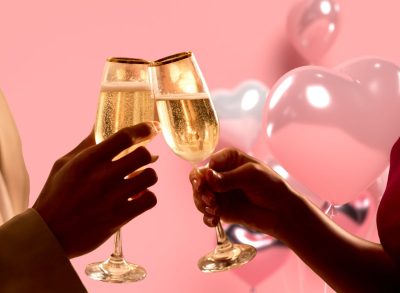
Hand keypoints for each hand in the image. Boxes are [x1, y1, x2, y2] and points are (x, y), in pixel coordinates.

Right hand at [33, 122, 160, 257]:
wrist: (49, 235)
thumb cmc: (55, 195)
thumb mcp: (63, 164)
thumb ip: (86, 145)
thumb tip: (99, 124)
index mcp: (87, 161)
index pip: (124, 137)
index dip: (143, 129)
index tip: (153, 128)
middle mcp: (102, 177)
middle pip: (143, 155)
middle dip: (146, 154)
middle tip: (144, 158)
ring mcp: (113, 198)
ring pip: (150, 176)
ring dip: (148, 175)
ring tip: (140, 178)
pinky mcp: (120, 217)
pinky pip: (150, 200)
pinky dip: (148, 196)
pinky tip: (139, 196)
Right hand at [189, 148, 299, 237]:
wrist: (282, 212)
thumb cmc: (271, 187)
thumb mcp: (251, 176)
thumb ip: (228, 178)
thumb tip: (206, 176)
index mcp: (228, 160)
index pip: (207, 165)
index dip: (201, 176)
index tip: (202, 185)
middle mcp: (221, 175)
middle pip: (198, 182)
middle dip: (200, 192)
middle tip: (210, 201)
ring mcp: (220, 193)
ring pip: (199, 198)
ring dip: (203, 205)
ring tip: (215, 212)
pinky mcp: (222, 209)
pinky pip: (207, 213)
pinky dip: (207, 217)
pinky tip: (214, 220)